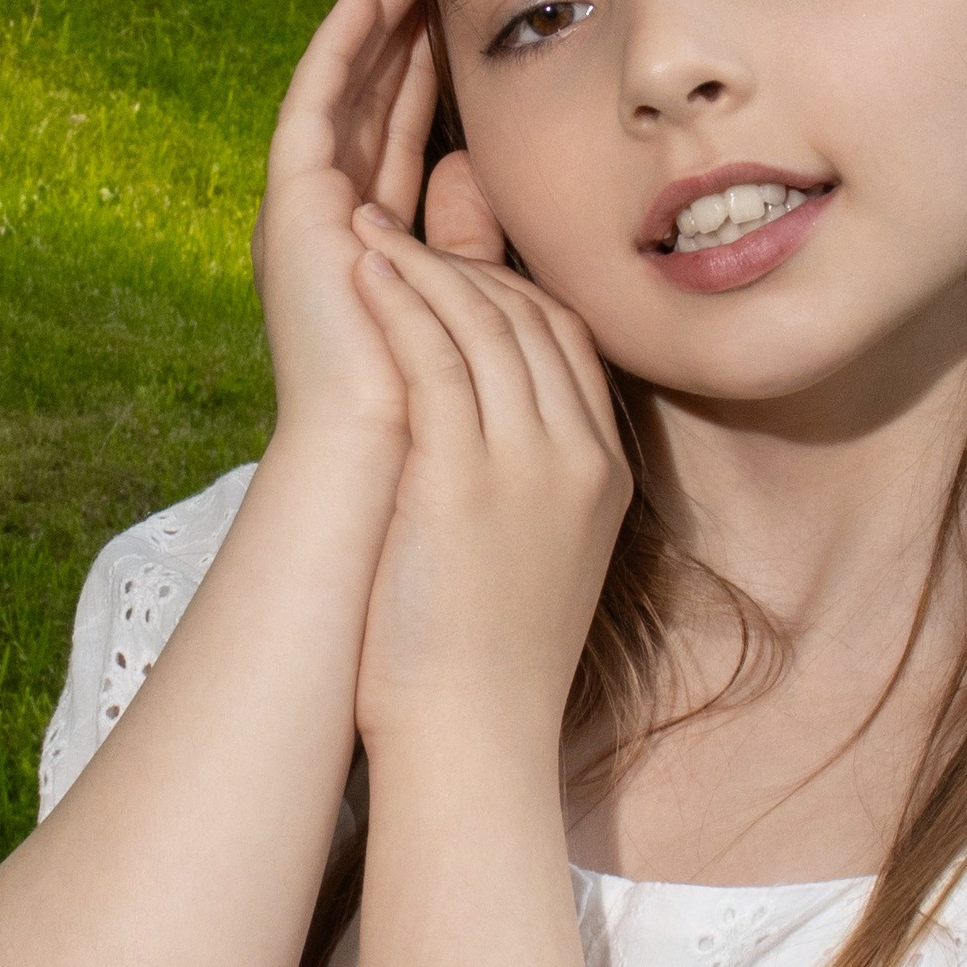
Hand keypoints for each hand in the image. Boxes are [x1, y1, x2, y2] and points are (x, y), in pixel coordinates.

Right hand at [253, 0, 435, 453]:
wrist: (386, 454)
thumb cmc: (435, 396)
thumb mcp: (461, 290)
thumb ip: (466, 233)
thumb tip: (478, 166)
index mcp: (369, 245)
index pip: (398, 139)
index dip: (423, 78)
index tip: (456, 21)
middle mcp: (330, 222)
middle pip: (366, 105)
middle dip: (395, 35)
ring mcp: (306, 213)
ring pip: (340, 93)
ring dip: (369, 25)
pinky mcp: (293, 207)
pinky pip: (313, 108)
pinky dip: (336, 51)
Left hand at [347, 187, 631, 753]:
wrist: (473, 740)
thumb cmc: (483, 662)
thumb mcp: (534, 557)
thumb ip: (524, 484)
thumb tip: (479, 443)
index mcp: (603, 475)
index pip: (569, 344)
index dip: (508, 290)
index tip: (450, 265)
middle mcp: (578, 457)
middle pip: (532, 319)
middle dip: (462, 260)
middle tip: (395, 227)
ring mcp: (529, 465)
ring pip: (485, 324)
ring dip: (420, 264)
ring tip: (363, 230)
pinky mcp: (465, 479)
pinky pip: (438, 359)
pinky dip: (401, 303)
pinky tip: (363, 274)